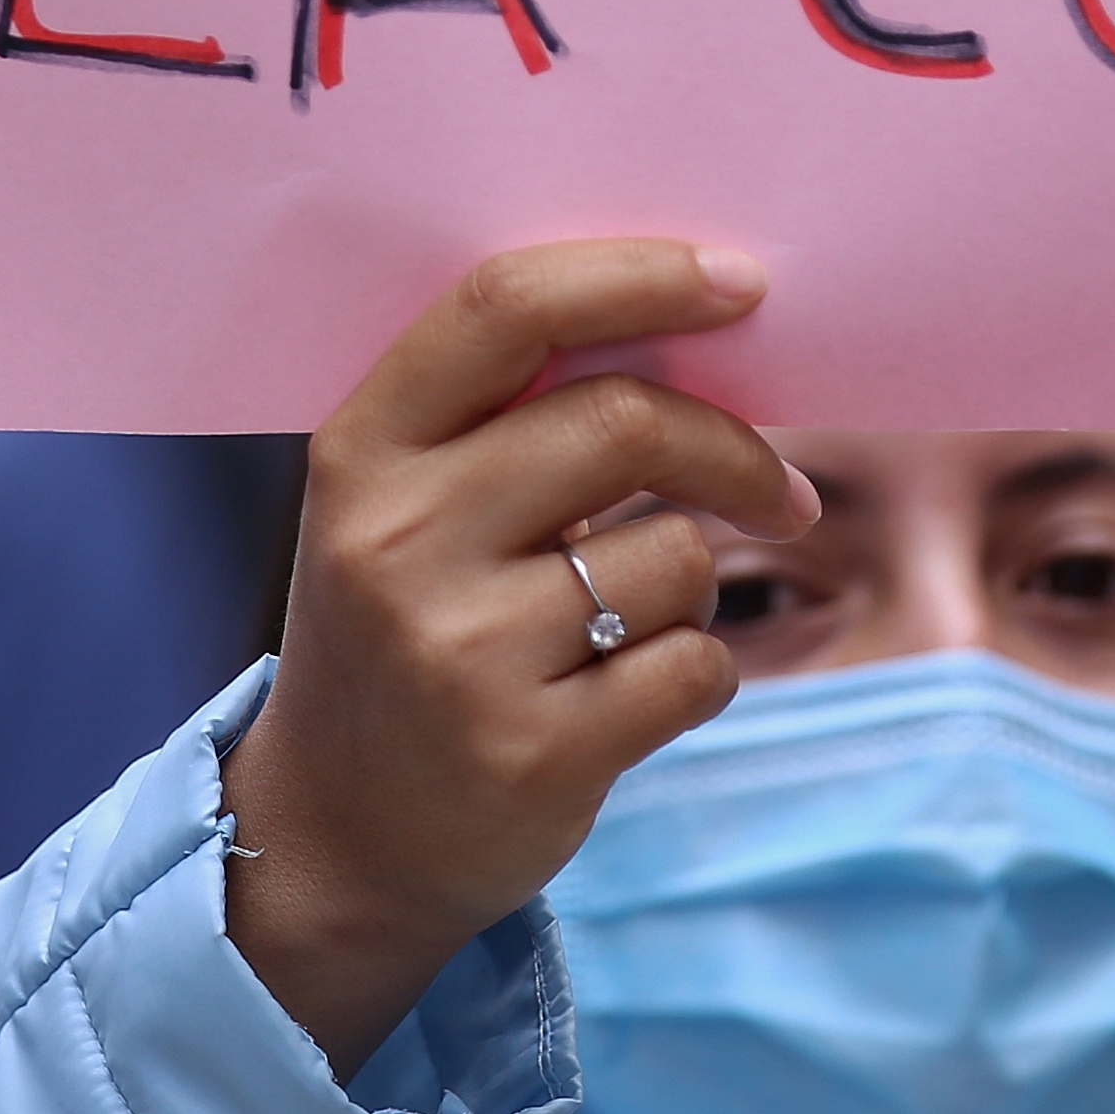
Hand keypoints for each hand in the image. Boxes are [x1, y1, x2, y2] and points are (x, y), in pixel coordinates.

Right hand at [221, 241, 814, 1074]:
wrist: (337, 837)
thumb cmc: (408, 628)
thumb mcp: (403, 505)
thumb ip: (508, 415)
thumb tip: (705, 323)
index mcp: (361, 451)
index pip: (506, 308)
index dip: (640, 275)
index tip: (742, 280)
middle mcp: (398, 541)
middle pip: (624, 423)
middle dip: (732, 448)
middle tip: (777, 489)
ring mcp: (460, 654)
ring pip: (677, 554)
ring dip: (691, 584)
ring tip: (630, 626)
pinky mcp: (531, 756)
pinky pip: (695, 666)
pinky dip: (698, 673)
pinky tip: (633, 695)